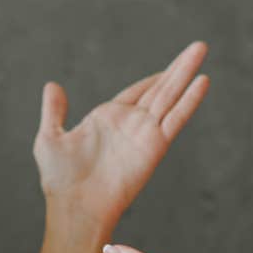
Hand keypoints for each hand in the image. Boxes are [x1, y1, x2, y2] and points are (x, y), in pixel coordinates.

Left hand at [34, 41, 209, 233]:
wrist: (75, 206)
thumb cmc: (60, 180)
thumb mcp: (50, 137)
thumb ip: (54, 111)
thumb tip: (52, 85)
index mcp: (108, 118)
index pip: (137, 92)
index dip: (154, 78)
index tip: (170, 67)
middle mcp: (131, 123)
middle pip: (160, 88)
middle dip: (178, 67)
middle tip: (199, 46)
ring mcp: (144, 133)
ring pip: (170, 95)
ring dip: (186, 72)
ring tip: (202, 49)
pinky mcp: (154, 145)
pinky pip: (175, 118)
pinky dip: (189, 100)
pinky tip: (202, 81)